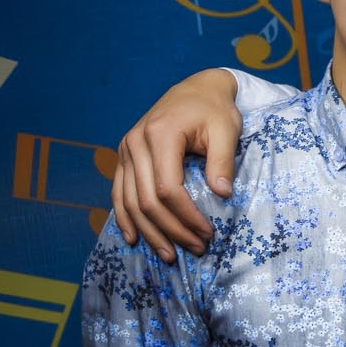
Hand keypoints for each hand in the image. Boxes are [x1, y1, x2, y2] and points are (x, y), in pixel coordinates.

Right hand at [111, 68, 242, 261]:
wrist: (196, 90)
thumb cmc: (214, 110)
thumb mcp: (226, 130)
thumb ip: (223, 161)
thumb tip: (222, 195)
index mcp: (160, 135)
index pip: (168, 188)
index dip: (186, 216)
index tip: (207, 233)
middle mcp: (135, 143)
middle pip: (147, 200)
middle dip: (171, 230)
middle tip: (196, 249)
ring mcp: (125, 150)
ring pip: (130, 202)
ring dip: (149, 232)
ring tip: (169, 256)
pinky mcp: (124, 157)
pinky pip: (119, 193)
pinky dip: (125, 217)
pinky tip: (134, 238)